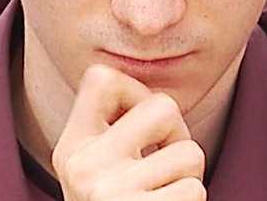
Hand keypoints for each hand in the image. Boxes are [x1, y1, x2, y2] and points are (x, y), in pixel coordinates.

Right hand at [52, 65, 206, 200]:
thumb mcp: (95, 168)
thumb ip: (114, 130)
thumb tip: (159, 98)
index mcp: (72, 146)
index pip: (103, 78)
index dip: (135, 90)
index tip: (139, 118)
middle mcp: (83, 165)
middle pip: (163, 106)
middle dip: (176, 133)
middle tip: (163, 159)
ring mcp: (110, 193)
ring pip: (190, 152)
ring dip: (187, 175)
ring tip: (162, 194)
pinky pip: (194, 189)